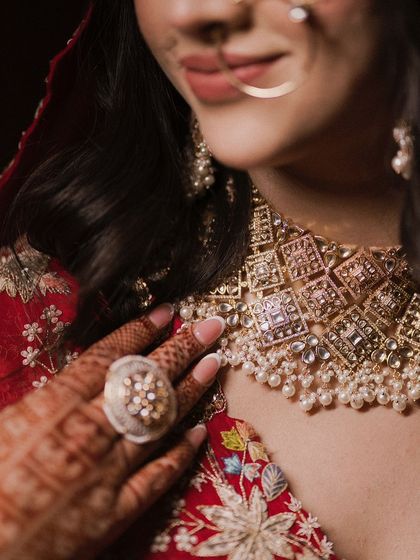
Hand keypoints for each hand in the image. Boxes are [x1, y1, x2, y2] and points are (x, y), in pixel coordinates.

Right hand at [0, 304, 224, 559]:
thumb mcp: (2, 425)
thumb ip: (44, 399)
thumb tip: (76, 375)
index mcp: (55, 408)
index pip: (111, 358)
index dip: (142, 331)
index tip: (168, 312)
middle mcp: (89, 433)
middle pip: (146, 382)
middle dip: (182, 350)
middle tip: (212, 326)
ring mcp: (107, 473)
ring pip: (160, 421)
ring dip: (191, 391)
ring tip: (214, 364)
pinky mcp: (115, 512)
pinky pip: (158, 476)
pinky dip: (181, 453)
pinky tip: (200, 432)